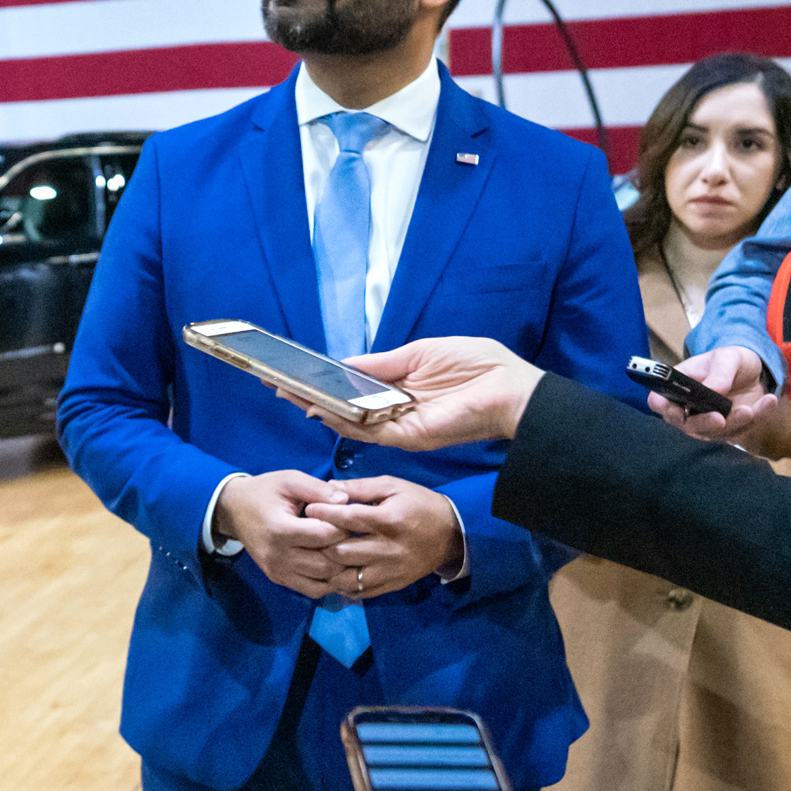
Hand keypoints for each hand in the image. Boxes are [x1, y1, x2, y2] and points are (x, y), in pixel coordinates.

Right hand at [213, 470, 353, 599]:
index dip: (344, 527)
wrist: (233, 509)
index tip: (349, 518)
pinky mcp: (278, 578)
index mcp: (280, 529)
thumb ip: (318, 489)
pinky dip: (329, 581)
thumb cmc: (264, 492)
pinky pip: (313, 590)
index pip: (325, 536)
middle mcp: (277, 556)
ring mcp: (277, 571)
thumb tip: (345, 501)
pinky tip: (334, 565)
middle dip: (346, 549)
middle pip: (327, 563)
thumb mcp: (290, 480)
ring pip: (324, 581)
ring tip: (346, 550)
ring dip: (341, 568)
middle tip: (352, 535)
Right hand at [300, 337, 543, 449]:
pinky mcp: (409, 437)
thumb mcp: (420, 352)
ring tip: (288, 395)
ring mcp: (400, 427)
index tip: (295, 374)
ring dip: (317, 409)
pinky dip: (342, 422)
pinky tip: (319, 409)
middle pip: (344, 408)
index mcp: (400, 389)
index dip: (324, 383)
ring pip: (349, 423)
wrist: (512, 390)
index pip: (353, 388)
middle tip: (278, 387)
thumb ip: (381, 364)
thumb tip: (345, 365)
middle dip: (311, 397)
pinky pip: (368, 432)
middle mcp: (395, 411)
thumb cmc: (478, 366)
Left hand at [303, 476, 460, 596]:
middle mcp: (390, 549)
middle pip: (343, 552)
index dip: (324, 514)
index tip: (308, 509)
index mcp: (390, 520)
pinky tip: (332, 573)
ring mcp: (392, 571)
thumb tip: (328, 487)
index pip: (348, 519)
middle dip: (322, 544)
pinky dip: (342, 584)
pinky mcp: (393, 584)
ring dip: (329, 568)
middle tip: (308, 535)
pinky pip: (361, 591)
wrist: (452, 534)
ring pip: (348, 578)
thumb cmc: (419, 504)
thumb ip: (360, 487)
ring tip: (317, 556)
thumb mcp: (393, 486)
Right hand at [652, 346, 780, 441]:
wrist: (751, 371)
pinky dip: (756, 418)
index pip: (659, 402)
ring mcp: (708, 422)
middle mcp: (688, 409)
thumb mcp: (726, 358)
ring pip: (715, 433)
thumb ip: (719, 373)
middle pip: (687, 425)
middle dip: (705, 424)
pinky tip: (768, 401)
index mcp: (676, 388)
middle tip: (720, 418)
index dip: (665, 409)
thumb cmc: (729, 361)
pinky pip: (741, 430)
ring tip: (752, 408)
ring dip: (735, 423)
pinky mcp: (730, 429)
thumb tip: (713, 390)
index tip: (680, 412)